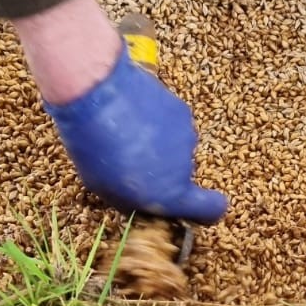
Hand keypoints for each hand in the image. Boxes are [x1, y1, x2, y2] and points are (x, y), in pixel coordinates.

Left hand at [44, 45, 227, 223]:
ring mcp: (186, 135)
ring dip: (160, 146)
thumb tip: (144, 198)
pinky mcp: (182, 110)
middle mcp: (186, 166)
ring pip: (177, 148)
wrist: (100, 96)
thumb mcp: (105, 189)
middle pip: (182, 176)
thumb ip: (133, 200)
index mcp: (170, 193)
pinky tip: (135, 115)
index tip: (200, 206)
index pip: (210, 209)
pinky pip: (174, 125)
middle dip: (164, 173)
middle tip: (133, 161)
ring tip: (129, 135)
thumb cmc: (95, 149)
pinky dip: (160, 123)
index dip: (208, 210)